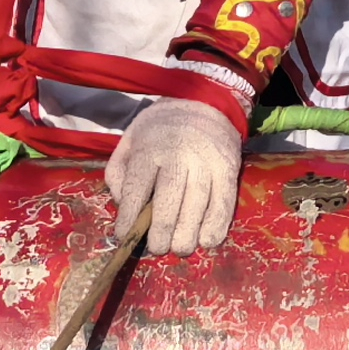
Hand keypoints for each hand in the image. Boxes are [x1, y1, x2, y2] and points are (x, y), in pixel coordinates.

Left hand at [107, 102, 244, 255]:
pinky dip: (217, 225)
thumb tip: (124, 204)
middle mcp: (179, 155)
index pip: (138, 189)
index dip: (130, 218)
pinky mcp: (229, 169)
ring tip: (179, 248)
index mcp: (150, 148)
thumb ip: (119, 171)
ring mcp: (207, 162)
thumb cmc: (161, 127)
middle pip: (169, 202)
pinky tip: (207, 241)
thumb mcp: (130, 139)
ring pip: (197, 206)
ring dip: (188, 234)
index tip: (124, 236)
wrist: (204, 100)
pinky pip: (224, 203)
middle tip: (157, 249)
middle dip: (161, 232)